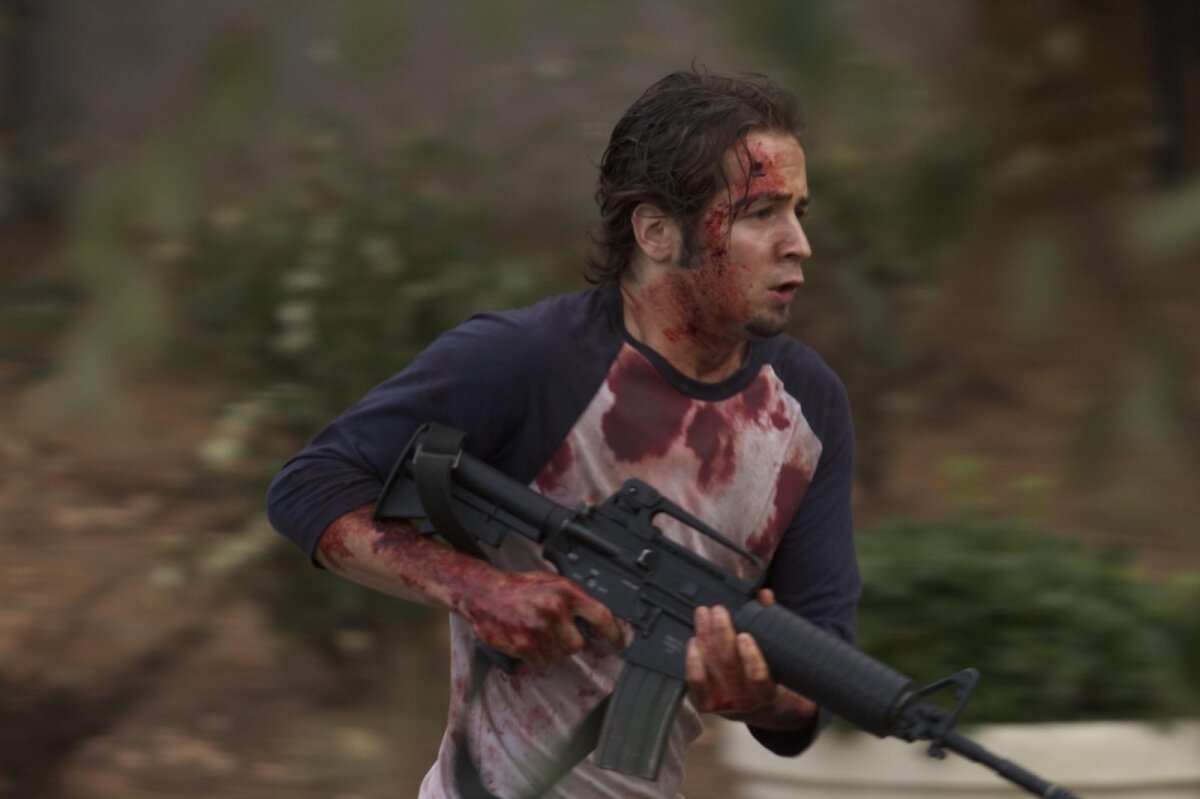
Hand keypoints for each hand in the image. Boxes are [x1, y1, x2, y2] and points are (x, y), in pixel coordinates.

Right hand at [456, 569, 623, 668]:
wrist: (484, 592)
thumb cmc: (519, 588)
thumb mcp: (552, 583)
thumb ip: (574, 601)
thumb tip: (599, 622)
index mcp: (566, 591)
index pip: (601, 616)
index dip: (614, 634)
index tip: (619, 643)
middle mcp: (554, 609)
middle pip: (577, 645)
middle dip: (568, 644)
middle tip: (556, 635)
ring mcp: (538, 628)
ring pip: (558, 657)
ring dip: (550, 652)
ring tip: (537, 634)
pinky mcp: (523, 644)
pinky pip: (540, 663)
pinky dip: (535, 658)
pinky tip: (527, 642)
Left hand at [685, 589, 778, 715]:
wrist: (766, 711)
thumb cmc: (774, 679)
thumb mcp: (781, 659)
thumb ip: (773, 626)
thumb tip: (764, 595)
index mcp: (768, 693)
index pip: (758, 678)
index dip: (750, 658)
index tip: (745, 636)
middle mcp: (745, 701)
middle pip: (728, 666)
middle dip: (721, 634)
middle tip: (719, 611)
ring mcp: (723, 703)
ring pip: (710, 668)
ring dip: (705, 638)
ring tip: (703, 615)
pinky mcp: (705, 702)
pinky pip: (694, 682)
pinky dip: (692, 661)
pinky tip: (693, 640)